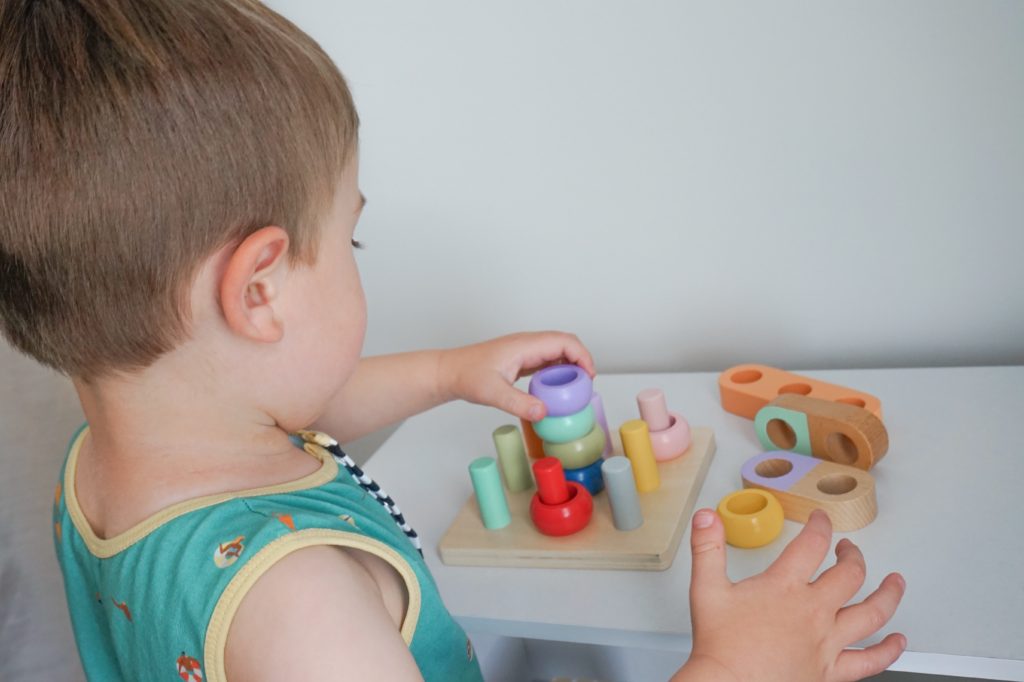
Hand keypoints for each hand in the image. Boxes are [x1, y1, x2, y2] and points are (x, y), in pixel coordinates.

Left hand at [437, 331, 594, 420]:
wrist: (449, 372)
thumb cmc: (466, 376)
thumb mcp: (492, 393)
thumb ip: (518, 403)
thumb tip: (544, 412)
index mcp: (524, 345)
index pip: (564, 341)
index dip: (583, 355)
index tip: (589, 376)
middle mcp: (527, 344)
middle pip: (565, 343)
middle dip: (581, 360)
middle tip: (585, 385)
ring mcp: (524, 350)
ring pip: (557, 351)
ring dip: (570, 366)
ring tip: (574, 389)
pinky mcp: (521, 359)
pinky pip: (546, 360)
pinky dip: (557, 371)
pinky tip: (556, 389)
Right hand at [675, 509, 905, 681]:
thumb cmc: (720, 646)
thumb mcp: (706, 589)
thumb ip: (707, 548)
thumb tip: (707, 518)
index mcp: (784, 587)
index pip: (811, 544)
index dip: (820, 526)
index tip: (822, 520)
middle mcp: (813, 612)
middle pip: (849, 575)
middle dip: (852, 556)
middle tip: (849, 550)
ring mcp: (826, 643)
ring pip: (871, 614)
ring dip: (888, 595)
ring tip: (896, 584)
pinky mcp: (830, 671)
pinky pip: (869, 661)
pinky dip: (888, 651)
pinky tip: (898, 642)